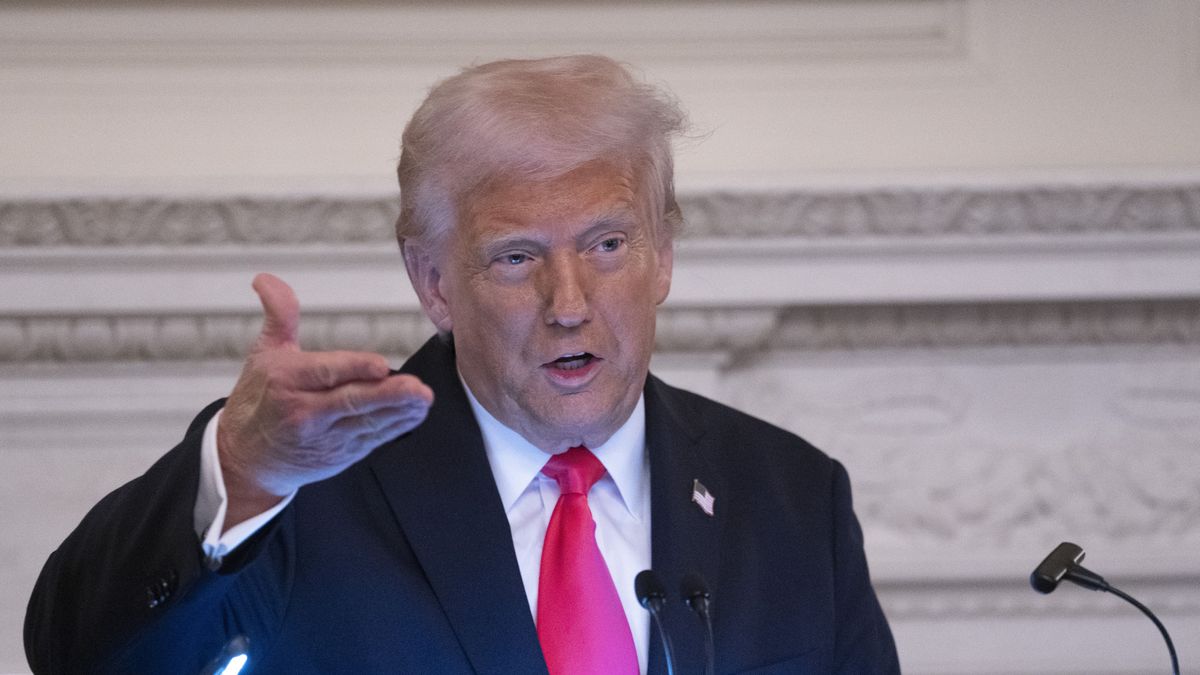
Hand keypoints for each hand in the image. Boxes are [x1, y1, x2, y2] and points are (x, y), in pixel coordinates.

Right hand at [216, 273, 432, 526]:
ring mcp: (324, 437)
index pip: (326, 372)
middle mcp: (305, 412)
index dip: (355, 369)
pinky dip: (394, 428)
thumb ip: (280, 315)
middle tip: (417, 389)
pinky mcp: (340, 455)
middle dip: (388, 396)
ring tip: (423, 400)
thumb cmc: (258, 400)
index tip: (382, 366)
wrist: (245, 459)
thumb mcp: (264, 354)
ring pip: (366, 423)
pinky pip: (370, 440)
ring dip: (399, 412)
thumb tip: (267, 279)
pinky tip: (414, 415)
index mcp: (286, 381)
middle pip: (351, 402)